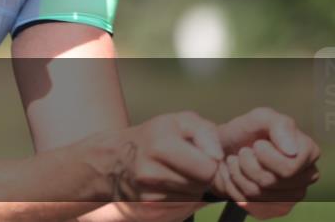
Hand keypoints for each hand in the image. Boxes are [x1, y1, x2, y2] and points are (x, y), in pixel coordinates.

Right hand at [107, 112, 223, 202]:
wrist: (116, 159)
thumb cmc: (155, 137)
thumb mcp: (179, 121)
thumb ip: (206, 132)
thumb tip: (218, 157)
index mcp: (159, 145)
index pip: (208, 169)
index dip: (209, 161)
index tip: (198, 154)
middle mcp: (150, 173)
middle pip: (202, 186)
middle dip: (200, 176)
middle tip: (184, 164)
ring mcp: (147, 196)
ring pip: (193, 199)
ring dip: (190, 189)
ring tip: (173, 174)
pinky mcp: (149, 212)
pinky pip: (182, 209)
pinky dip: (180, 199)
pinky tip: (167, 187)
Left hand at [213, 108, 320, 218]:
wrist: (224, 148)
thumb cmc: (246, 131)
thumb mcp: (260, 117)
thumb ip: (279, 125)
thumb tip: (292, 150)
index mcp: (309, 153)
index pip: (289, 167)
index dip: (264, 154)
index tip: (257, 144)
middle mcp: (307, 176)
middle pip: (272, 182)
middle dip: (247, 164)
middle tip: (244, 152)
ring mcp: (293, 195)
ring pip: (259, 194)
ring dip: (238, 175)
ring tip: (238, 162)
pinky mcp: (276, 208)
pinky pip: (251, 205)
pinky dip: (235, 189)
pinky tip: (238, 176)